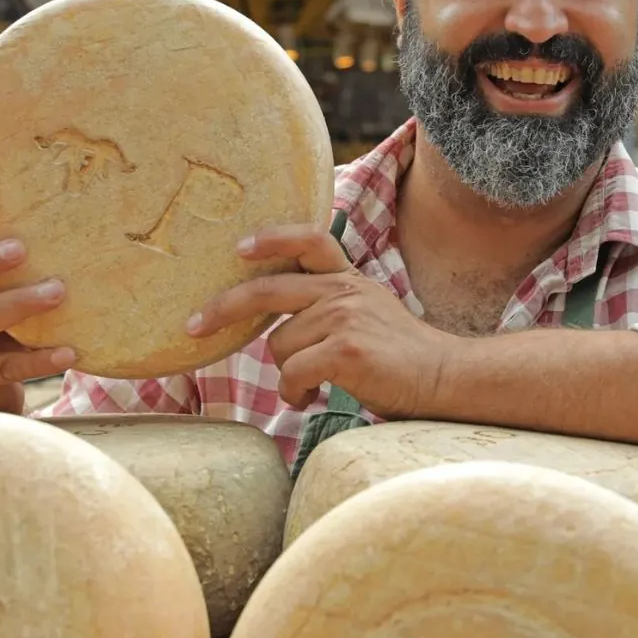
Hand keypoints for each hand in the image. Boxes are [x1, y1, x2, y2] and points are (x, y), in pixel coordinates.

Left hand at [186, 224, 459, 417]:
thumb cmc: (402, 359)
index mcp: (349, 279)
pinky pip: (292, 374)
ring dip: (287, 374)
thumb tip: (276, 330)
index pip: (309, 240)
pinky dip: (294, 393)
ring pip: (279, 346)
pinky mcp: (345, 351)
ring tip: (311, 387)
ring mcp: (345, 318)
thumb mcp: (369, 315)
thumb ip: (330, 307)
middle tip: (193, 325)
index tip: (238, 248)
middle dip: (222, 308)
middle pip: (268, 290)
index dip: (271, 239)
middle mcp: (344, 291)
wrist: (445, 379)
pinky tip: (312, 399)